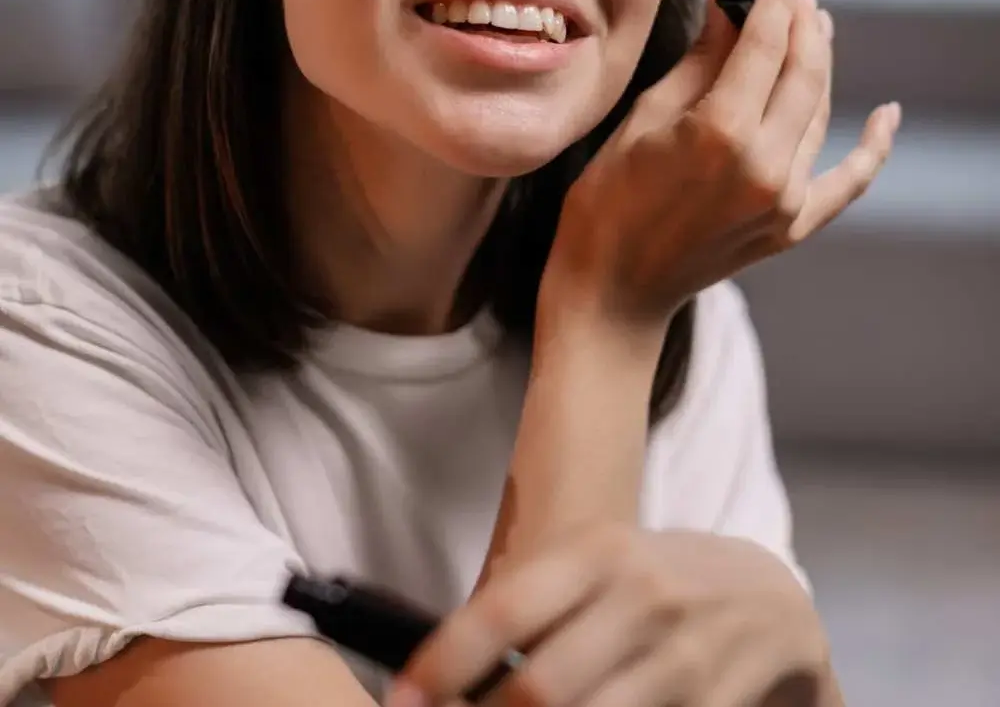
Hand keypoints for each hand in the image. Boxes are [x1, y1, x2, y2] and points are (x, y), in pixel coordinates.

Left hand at [392, 524, 837, 706]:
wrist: (767, 596)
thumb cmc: (656, 577)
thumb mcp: (598, 561)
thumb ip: (534, 600)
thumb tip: (446, 662)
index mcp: (599, 550)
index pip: (506, 609)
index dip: (445, 663)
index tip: (402, 699)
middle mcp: (640, 598)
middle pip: (540, 687)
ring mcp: (682, 658)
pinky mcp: (712, 706)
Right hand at [548, 0, 899, 324]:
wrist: (615, 286)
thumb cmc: (608, 203)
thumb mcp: (642, 121)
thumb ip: (698, 63)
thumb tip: (727, 8)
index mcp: (719, 134)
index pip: (765, 46)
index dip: (774, 1)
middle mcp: (764, 165)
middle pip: (803, 73)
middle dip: (802, 24)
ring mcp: (785, 201)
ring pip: (819, 112)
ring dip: (820, 65)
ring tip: (814, 29)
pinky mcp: (792, 227)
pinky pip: (847, 182)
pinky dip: (872, 149)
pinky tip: (889, 116)